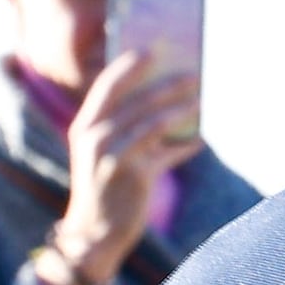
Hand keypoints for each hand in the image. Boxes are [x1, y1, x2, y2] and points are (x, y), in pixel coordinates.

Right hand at [28, 47, 198, 284]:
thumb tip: (169, 108)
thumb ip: (127, 132)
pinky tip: (200, 139)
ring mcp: (111, 155)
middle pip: (134, 99)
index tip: (150, 50)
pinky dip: (184, 144)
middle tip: (192, 73)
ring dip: (180, 108)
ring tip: (200, 97)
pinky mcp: (132, 175)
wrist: (94, 234)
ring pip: (152, 121)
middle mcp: (93, 136)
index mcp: (84, 126)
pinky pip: (165, 152)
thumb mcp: (107, 156)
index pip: (106, 87)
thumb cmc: (106, 191)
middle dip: (164, 83)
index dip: (128, 66)